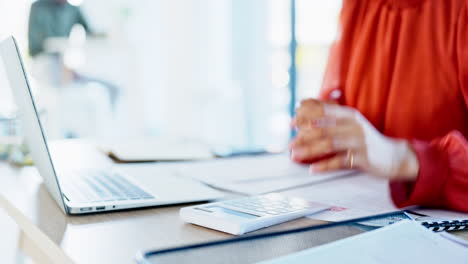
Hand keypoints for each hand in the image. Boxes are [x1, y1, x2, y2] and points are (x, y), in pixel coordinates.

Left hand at [289, 99, 418, 180]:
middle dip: (303, 136)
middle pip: (323, 128)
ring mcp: (359, 141)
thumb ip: (327, 113)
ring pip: (329, 144)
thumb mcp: (348, 122)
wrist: (393, 156)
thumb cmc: (363, 139)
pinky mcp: (363, 158)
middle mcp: (353, 125)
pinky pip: (340, 161)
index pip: (323, 110)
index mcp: (348, 114)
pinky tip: (312, 169)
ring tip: (295, 156)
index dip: (305, 115)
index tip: (290, 122)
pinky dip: (324, 165)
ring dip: (309, 150)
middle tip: (289, 144)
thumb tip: (301, 103)